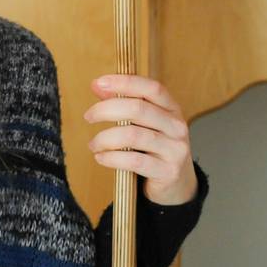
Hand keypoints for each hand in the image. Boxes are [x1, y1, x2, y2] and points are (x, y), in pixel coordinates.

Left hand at [82, 74, 197, 205]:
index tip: (99, 82)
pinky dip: (111, 158)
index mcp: (171, 109)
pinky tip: (101, 157)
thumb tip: (97, 85)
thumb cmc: (154, 148)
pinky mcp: (168, 171)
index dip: (125, 82)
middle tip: (88, 116)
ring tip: (93, 144)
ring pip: (133, 135)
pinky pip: (134, 161)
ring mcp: (174, 149)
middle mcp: (177, 126)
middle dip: (106, 110)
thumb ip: (122, 103)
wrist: (178, 184)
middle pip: (138, 109)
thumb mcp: (144, 123)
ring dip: (105, 138)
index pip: (151, 88)